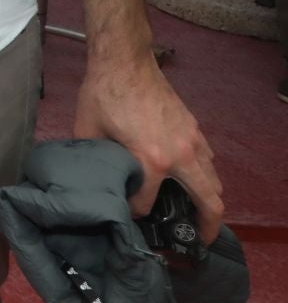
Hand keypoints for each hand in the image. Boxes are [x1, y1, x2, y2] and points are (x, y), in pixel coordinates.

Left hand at [74, 56, 223, 242]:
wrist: (124, 61)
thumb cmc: (103, 94)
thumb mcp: (88, 131)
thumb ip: (94, 160)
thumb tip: (93, 179)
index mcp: (151, 160)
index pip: (147, 202)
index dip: (135, 213)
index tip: (127, 215)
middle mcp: (180, 155)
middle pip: (208, 201)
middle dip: (206, 227)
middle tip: (199, 241)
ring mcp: (193, 141)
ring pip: (214, 181)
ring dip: (209, 200)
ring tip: (196, 214)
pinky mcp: (195, 129)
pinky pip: (210, 161)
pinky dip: (206, 176)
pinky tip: (190, 179)